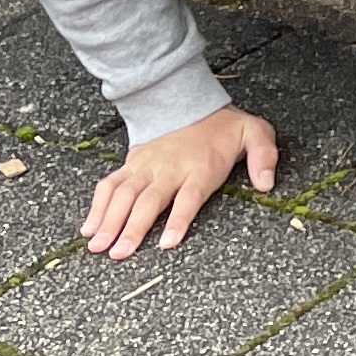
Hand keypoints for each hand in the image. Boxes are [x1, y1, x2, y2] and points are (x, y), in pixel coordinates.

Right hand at [83, 105, 277, 258]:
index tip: (167, 242)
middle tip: (120, 253)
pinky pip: (110, 185)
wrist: (188, 102)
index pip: (189, 196)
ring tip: (98, 246)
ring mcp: (146, 167)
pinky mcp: (131, 164)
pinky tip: (88, 228)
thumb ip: (264, 156)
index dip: (177, 219)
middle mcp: (170, 168)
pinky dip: (97, 206)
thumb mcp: (255, 133)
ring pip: (124, 195)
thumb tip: (266, 182)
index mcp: (201, 166)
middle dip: (133, 227)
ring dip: (109, 221)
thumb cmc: (222, 128)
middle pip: (149, 200)